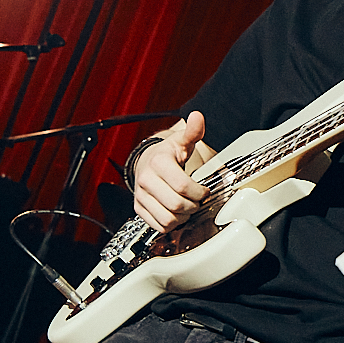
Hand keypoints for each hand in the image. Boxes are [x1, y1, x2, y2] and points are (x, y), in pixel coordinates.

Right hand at [132, 111, 210, 231]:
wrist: (146, 162)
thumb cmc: (167, 154)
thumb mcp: (181, 141)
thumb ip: (193, 131)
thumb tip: (198, 117)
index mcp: (158, 163)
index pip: (182, 186)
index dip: (199, 192)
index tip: (204, 191)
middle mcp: (146, 180)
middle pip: (176, 205)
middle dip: (193, 206)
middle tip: (198, 201)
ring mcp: (141, 195)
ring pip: (167, 218)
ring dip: (183, 217)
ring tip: (189, 208)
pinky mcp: (139, 208)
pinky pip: (157, 225)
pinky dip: (171, 224)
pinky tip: (177, 214)